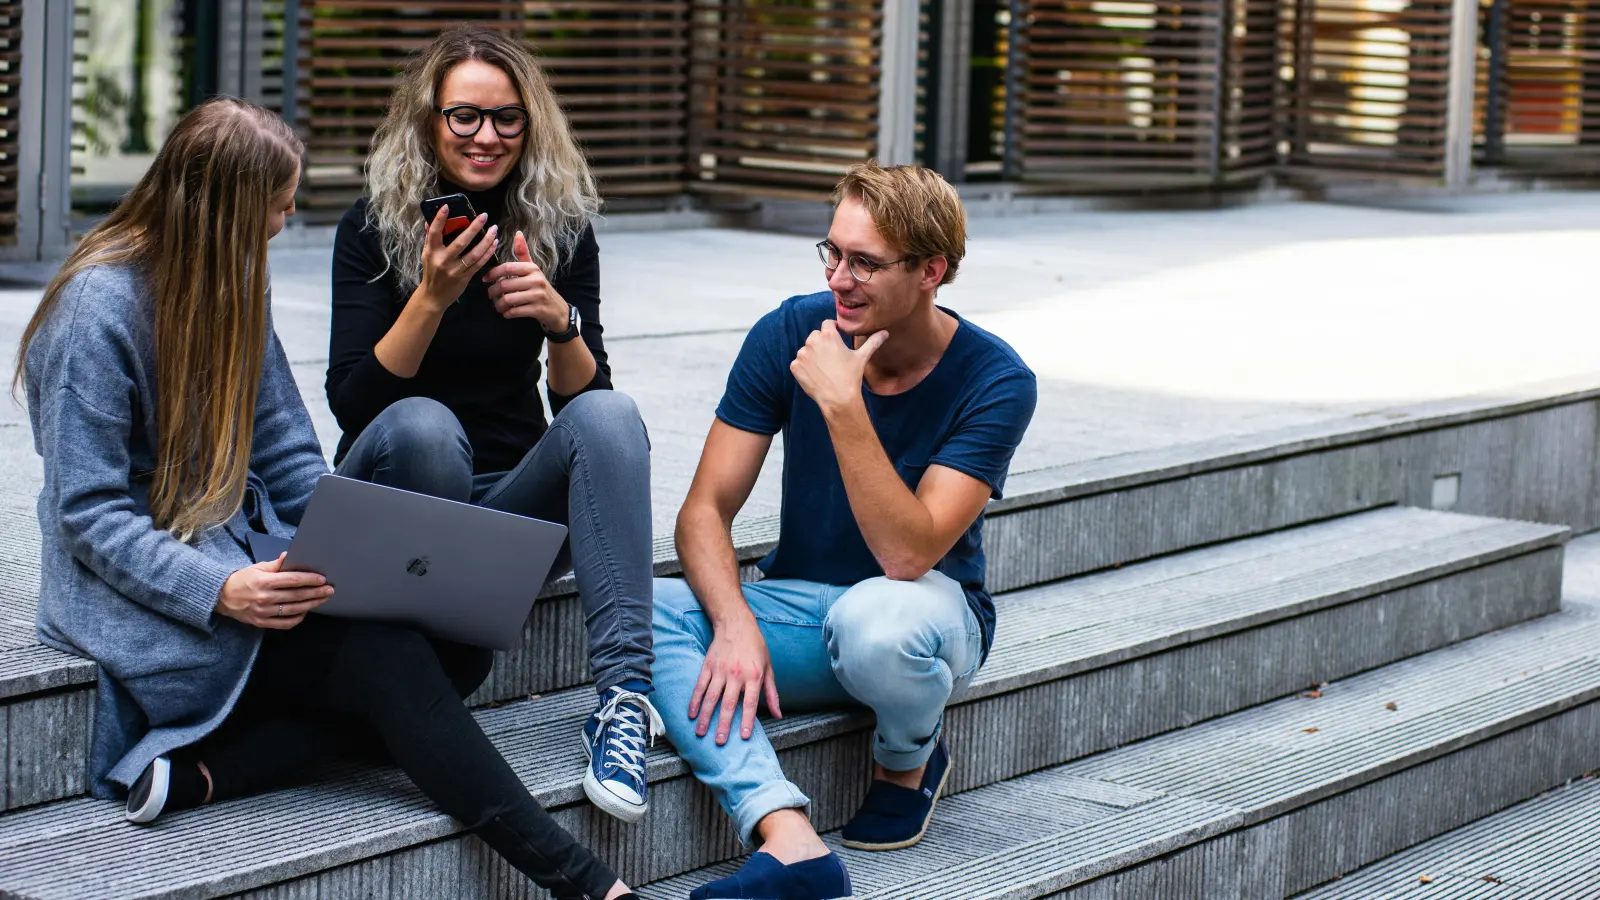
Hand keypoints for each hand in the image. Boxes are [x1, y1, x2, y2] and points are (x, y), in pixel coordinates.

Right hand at [217, 554, 333, 629]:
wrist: (220, 597)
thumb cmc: (241, 580)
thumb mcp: (257, 568)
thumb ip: (275, 564)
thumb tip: (289, 556)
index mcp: (264, 582)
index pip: (292, 580)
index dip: (309, 579)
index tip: (322, 578)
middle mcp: (265, 598)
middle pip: (296, 596)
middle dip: (316, 592)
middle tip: (330, 589)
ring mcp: (264, 612)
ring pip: (294, 610)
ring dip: (311, 604)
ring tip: (322, 599)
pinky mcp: (262, 622)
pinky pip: (285, 623)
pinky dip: (298, 618)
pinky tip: (305, 611)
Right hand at [417, 206, 499, 310]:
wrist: (434, 296)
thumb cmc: (431, 272)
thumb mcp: (426, 255)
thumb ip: (429, 238)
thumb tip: (429, 221)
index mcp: (432, 252)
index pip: (435, 232)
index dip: (440, 219)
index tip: (447, 206)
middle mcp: (443, 260)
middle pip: (460, 242)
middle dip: (474, 228)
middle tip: (484, 216)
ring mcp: (455, 270)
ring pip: (474, 254)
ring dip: (486, 241)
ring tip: (494, 229)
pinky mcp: (465, 277)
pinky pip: (479, 264)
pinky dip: (488, 253)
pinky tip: (494, 243)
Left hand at [484, 230, 569, 331]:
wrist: (558, 310)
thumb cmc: (541, 288)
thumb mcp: (533, 270)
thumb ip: (523, 253)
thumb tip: (518, 233)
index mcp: (532, 268)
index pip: (507, 268)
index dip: (493, 273)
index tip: (485, 279)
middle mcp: (536, 280)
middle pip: (505, 285)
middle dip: (493, 292)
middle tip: (490, 295)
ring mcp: (538, 295)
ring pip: (508, 299)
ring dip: (499, 305)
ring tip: (498, 306)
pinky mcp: (538, 310)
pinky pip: (515, 311)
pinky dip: (507, 313)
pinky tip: (506, 313)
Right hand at [689, 615, 782, 743]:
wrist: (736, 624)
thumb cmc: (756, 647)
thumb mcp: (768, 668)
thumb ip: (772, 693)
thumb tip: (778, 715)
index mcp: (753, 676)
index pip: (750, 703)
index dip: (747, 721)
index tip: (743, 737)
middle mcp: (736, 674)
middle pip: (729, 704)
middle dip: (724, 725)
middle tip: (720, 742)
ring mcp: (720, 670)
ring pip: (711, 698)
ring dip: (706, 717)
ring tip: (701, 733)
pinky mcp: (708, 666)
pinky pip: (700, 686)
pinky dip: (695, 701)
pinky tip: (692, 714)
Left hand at [790, 319, 886, 414]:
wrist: (837, 399)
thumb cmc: (851, 377)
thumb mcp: (862, 357)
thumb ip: (872, 342)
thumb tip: (885, 332)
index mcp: (829, 335)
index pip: (827, 323)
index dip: (832, 330)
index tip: (836, 339)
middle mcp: (813, 341)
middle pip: (815, 336)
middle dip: (822, 343)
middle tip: (831, 358)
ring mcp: (802, 354)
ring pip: (806, 350)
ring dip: (812, 356)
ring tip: (824, 369)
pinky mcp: (795, 366)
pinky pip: (798, 363)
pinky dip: (804, 368)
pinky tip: (816, 375)